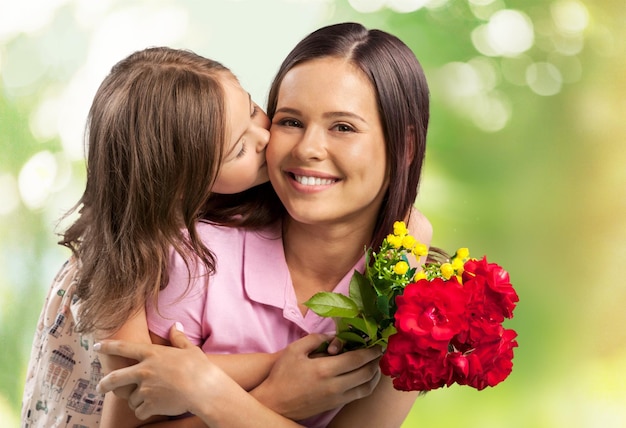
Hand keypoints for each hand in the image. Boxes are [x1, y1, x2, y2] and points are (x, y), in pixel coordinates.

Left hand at [96, 323, 228, 420]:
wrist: (204, 390)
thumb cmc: (200, 368)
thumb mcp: (189, 349)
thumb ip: (178, 338)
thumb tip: (175, 325)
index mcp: (152, 354)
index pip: (123, 348)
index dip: (108, 346)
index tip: (98, 346)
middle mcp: (144, 370)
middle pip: (114, 378)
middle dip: (104, 384)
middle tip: (100, 387)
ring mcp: (145, 389)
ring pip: (131, 399)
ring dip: (138, 400)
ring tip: (152, 398)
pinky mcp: (149, 404)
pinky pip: (140, 411)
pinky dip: (145, 411)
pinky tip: (156, 408)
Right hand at [252, 334, 381, 419]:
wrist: (273, 402)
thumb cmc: (282, 374)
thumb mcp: (294, 350)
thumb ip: (316, 338)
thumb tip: (333, 336)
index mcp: (324, 370)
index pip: (357, 360)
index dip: (370, 351)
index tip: (377, 344)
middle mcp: (334, 386)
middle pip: (365, 374)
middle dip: (375, 362)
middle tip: (379, 352)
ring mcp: (335, 399)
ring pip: (365, 388)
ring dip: (374, 376)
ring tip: (375, 365)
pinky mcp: (334, 406)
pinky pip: (357, 396)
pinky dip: (366, 386)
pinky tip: (364, 377)